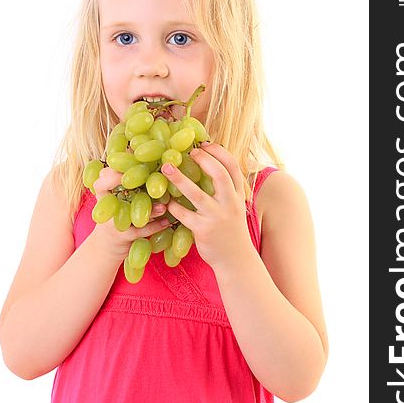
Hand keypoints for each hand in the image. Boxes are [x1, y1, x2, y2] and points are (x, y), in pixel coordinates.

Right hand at [90, 167, 170, 260]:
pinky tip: (168, 222)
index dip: (111, 174)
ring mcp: (114, 223)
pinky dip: (155, 226)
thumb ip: (128, 181)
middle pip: (107, 194)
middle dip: (120, 183)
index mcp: (104, 196)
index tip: (128, 165)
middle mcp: (107, 208)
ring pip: (129, 214)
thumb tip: (142, 154)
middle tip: (144, 178)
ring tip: (164, 206)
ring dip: (148, 209)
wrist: (106, 247)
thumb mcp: (118, 199)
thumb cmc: (118, 216)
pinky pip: (141, 231)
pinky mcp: (124, 238)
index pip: (100, 182)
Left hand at [160, 143, 252, 268]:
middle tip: (188, 152)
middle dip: (203, 160)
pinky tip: (166, 201)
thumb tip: (209, 164)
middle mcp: (230, 204)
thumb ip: (226, 189)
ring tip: (166, 168)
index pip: (233, 167)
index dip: (219, 152)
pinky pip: (184, 215)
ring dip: (180, 179)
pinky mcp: (203, 230)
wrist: (235, 259)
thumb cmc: (230, 229)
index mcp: (238, 195)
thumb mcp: (234, 206)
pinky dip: (174, 206)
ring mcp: (217, 217)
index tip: (205, 143)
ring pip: (197, 195)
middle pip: (219, 175)